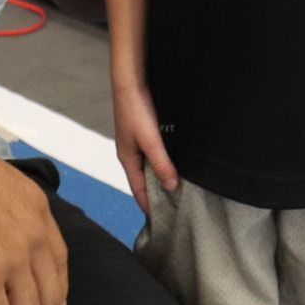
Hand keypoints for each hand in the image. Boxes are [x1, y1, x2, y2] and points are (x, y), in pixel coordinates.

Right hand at [113, 81, 177, 213]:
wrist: (129, 81)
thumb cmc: (135, 110)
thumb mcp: (150, 140)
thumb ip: (161, 163)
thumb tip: (172, 188)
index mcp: (128, 159)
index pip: (138, 191)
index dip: (149, 207)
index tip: (163, 222)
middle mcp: (130, 154)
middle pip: (143, 181)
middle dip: (155, 196)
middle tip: (174, 209)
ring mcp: (135, 143)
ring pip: (148, 168)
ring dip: (159, 179)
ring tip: (176, 190)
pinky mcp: (142, 132)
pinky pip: (152, 156)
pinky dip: (160, 165)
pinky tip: (171, 164)